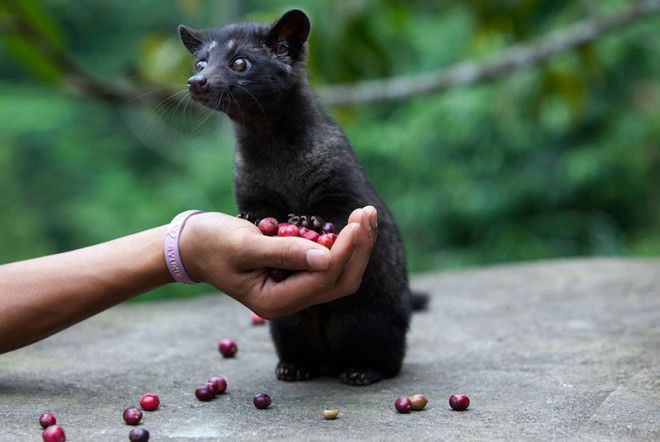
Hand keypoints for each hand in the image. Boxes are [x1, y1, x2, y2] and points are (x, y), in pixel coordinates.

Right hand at [180, 206, 377, 317]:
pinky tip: (350, 223)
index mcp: (275, 302)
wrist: (194, 245)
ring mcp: (294, 289)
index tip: (356, 222)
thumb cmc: (213, 243)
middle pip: (340, 281)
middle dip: (358, 249)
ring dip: (355, 245)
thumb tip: (326, 258)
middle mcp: (290, 300)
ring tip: (365, 214)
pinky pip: (328, 264)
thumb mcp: (245, 246)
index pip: (323, 279)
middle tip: (366, 214)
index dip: (344, 251)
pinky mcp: (296, 275)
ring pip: (338, 274)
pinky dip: (342, 244)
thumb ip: (285, 253)